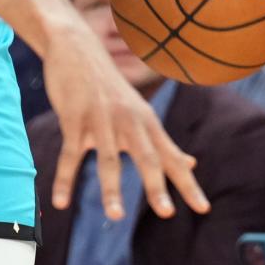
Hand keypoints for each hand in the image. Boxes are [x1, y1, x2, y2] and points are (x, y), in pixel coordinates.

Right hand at [42, 20, 208, 220]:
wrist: (76, 47)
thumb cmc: (109, 87)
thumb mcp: (140, 112)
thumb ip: (163, 142)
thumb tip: (192, 164)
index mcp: (146, 123)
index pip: (170, 158)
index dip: (187, 183)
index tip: (203, 209)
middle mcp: (128, 121)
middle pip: (146, 156)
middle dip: (156, 186)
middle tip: (167, 213)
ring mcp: (100, 119)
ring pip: (108, 158)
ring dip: (111, 189)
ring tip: (115, 217)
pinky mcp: (73, 118)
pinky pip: (69, 154)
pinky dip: (65, 179)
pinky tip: (60, 203)